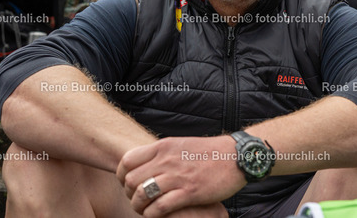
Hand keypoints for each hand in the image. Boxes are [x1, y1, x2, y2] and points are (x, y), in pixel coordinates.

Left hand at [117, 136, 244, 217]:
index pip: (127, 160)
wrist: (235, 156)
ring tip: (144, 209)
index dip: (121, 176)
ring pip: (142, 194)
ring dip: (138, 206)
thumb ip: (162, 153)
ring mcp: (177, 176)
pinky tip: (155, 215)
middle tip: (137, 200)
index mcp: (163, 147)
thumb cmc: (208, 152)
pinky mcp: (189, 192)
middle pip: (131, 180)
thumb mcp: (180, 145)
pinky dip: (152, 215)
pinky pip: (160, 207)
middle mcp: (166, 160)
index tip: (127, 184)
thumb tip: (144, 163)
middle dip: (129, 194)